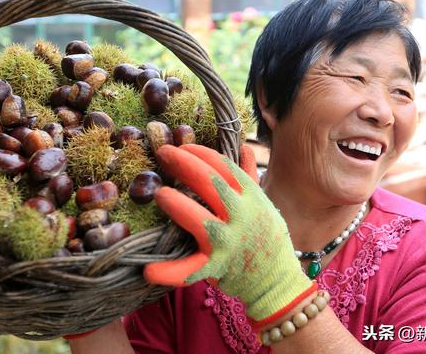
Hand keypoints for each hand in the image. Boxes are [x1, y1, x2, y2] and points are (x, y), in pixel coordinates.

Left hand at [144, 144, 315, 328]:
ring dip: (178, 205)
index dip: (201, 153)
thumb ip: (249, 174)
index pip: (224, 167)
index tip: (183, 147)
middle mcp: (240, 217)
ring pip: (200, 220)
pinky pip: (190, 270)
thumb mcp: (263, 203)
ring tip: (160, 194)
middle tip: (164, 153)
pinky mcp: (215, 267)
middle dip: (185, 164)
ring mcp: (227, 243)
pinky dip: (169, 272)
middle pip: (210, 184)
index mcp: (250, 197)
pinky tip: (149, 270)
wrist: (276, 279)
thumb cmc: (265, 235)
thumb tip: (243, 146)